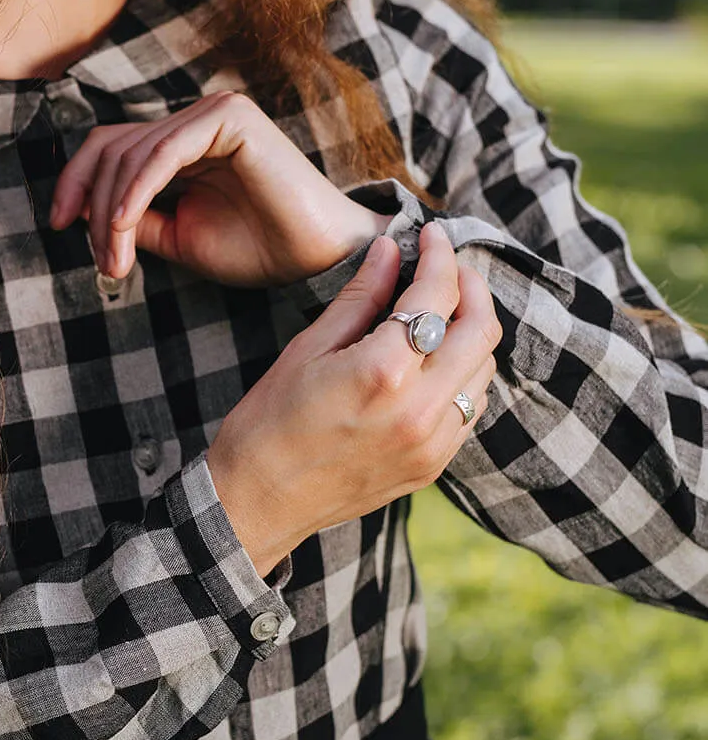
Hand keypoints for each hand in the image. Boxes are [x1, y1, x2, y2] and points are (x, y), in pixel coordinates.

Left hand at [47, 91, 388, 287]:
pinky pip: (162, 154)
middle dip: (93, 208)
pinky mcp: (229, 117)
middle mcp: (195, 119)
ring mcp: (213, 112)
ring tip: (117, 262)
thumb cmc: (259, 249)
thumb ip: (134, 218)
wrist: (318, 257)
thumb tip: (82, 211)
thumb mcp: (178, 237)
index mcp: (183, 142)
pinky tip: (126, 229)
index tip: (59, 225)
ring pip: (130, 154)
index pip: (109, 146)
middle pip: (111, 147)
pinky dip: (135, 194)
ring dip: (113, 214)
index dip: (76, 182)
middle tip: (103, 264)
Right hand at [206, 224, 503, 576]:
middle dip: (471, 288)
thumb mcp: (307, 350)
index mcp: (384, 372)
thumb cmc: (268, 423)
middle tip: (449, 269)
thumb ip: (360, 297)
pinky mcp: (433, 466)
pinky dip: (462, 375)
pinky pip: (469, 409)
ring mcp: (433, 444)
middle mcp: (420, 410)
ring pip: (483, 371)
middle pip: (481, 330)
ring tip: (440, 314)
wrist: (257, 504)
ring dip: (470, 333)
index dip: (441, 255)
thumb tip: (392, 250)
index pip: (437, 295)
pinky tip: (433, 364)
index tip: (432, 235)